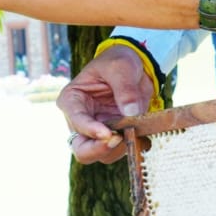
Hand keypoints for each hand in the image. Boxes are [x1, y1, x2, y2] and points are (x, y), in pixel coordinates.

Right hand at [59, 44, 152, 163]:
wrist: (136, 66)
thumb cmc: (119, 61)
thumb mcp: (121, 67)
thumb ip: (125, 89)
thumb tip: (131, 113)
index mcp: (72, 100)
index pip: (76, 121)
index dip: (90, 130)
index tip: (109, 134)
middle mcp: (80, 120)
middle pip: (82, 149)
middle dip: (99, 149)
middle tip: (119, 140)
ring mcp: (97, 132)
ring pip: (103, 154)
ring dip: (120, 148)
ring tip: (137, 131)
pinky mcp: (115, 137)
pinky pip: (121, 150)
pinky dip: (132, 146)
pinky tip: (143, 136)